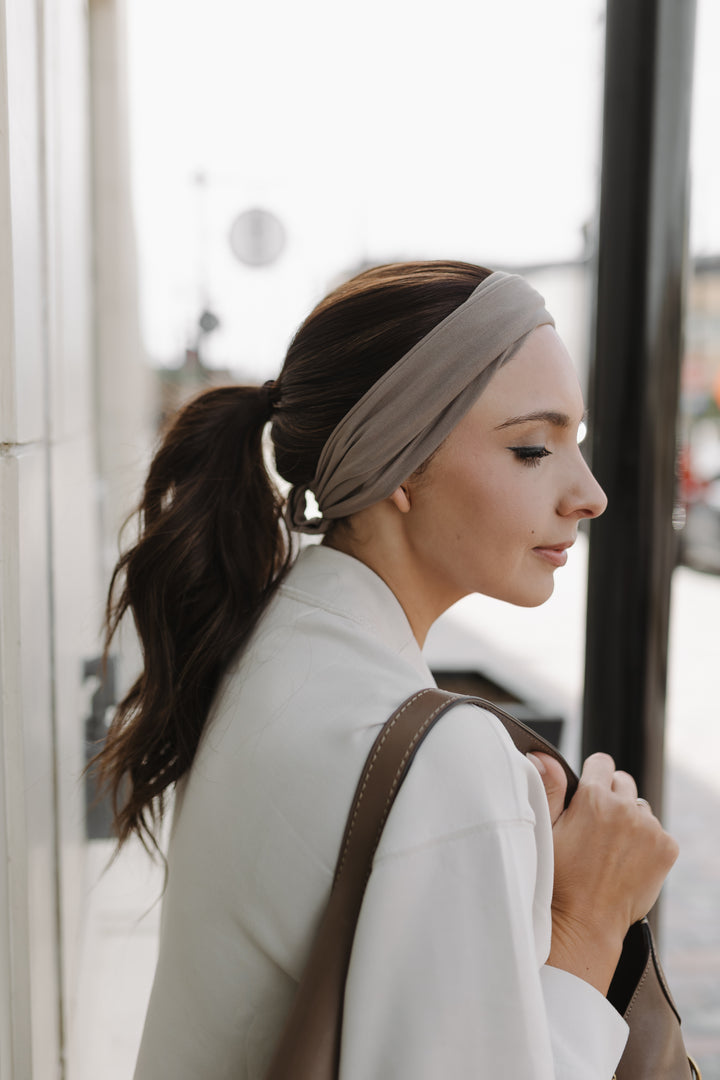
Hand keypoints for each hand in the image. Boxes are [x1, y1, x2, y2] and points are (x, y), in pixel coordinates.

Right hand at [528, 751, 678, 993]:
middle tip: (595, 828)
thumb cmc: (558, 879)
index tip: (585, 797)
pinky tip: (627, 861)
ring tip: (610, 848)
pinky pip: (658, 832)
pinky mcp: (667, 849)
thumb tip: (545, 756)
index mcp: (594, 798)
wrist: (584, 923)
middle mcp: (626, 808)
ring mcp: (650, 829)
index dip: (592, 777)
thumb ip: (549, 787)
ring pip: (641, 808)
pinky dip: (647, 842)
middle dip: (611, 797)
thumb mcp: (545, 830)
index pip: (602, 762)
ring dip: (630, 819)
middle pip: (623, 782)